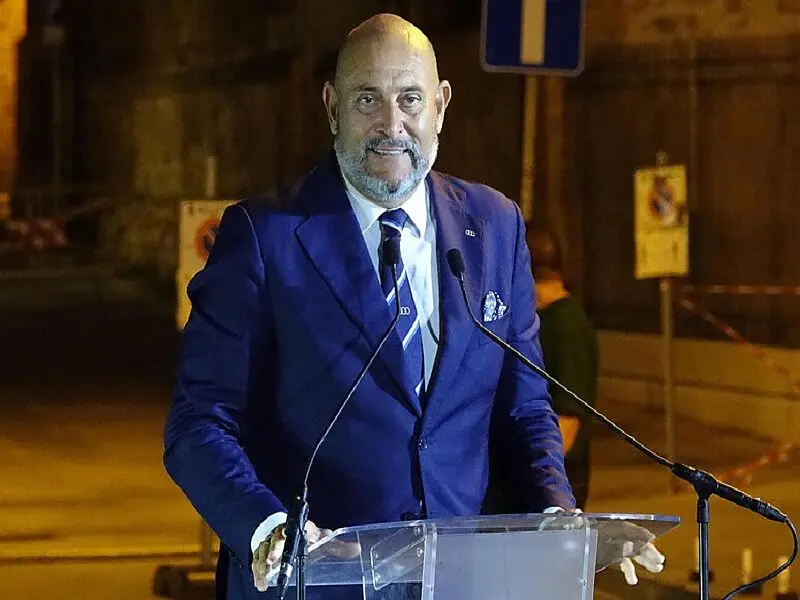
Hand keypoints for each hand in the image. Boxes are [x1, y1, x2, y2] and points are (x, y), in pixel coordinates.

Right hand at [251, 520, 331, 591]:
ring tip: (264, 575)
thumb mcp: (321, 540)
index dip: (286, 531)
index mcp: (296, 529)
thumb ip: (337, 546)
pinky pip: (256, 560)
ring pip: (263, 550)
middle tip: (272, 560)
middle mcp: (280, 534)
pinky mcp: (262, 553)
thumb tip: (356, 549)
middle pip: (274, 539)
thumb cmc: (306, 537)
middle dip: (273, 549)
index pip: (290, 527)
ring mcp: (270, 543)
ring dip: (262, 563)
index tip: (285, 534)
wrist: (289, 532)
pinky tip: (260, 582)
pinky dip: (257, 571)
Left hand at [540, 509, 665, 585]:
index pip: (621, 526)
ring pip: (630, 550)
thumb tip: (576, 512)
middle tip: (659, 560)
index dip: (636, 531)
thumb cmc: (563, 521)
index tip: (650, 538)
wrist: (558, 526)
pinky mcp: (606, 553)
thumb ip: (571, 517)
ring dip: (644, 558)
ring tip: (657, 568)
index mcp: (601, 524)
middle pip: (631, 539)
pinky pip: (621, 560)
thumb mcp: (565, 519)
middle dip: (646, 549)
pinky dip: (628, 569)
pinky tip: (632, 580)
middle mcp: (608, 532)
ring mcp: (608, 542)